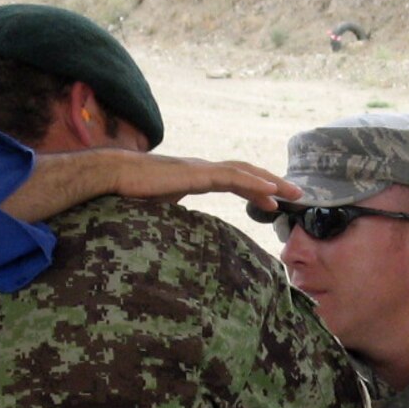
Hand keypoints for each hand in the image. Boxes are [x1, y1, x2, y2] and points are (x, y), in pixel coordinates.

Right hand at [2, 150, 300, 222]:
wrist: (113, 178)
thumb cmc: (129, 194)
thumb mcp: (159, 209)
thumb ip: (175, 218)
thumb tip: (181, 239)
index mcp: (194, 177)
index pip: (231, 180)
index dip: (253, 189)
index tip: (271, 201)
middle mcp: (201, 169)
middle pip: (244, 173)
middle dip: (271, 182)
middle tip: (295, 194)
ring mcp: (200, 168)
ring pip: (244, 172)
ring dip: (270, 181)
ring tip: (292, 192)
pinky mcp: (197, 173)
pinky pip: (232, 176)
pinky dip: (254, 182)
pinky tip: (270, 188)